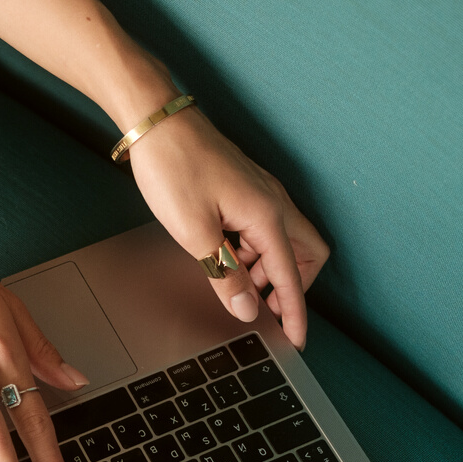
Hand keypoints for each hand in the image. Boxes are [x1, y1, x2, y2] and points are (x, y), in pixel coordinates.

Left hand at [125, 106, 329, 348]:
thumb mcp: (194, 232)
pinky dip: (252, 249)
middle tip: (262, 306)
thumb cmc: (172, 167)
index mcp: (267, 215)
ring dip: (267, 267)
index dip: (294, 313)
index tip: (296, 341)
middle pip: (307, 254)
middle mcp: (273, 202)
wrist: (155, 120)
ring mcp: (261, 192)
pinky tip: (222, 254)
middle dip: (292, 285)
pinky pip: (264, 227)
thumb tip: (247, 309)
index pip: (292, 276)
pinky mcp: (246, 189)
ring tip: (233, 280)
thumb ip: (224, 275)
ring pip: (284, 241)